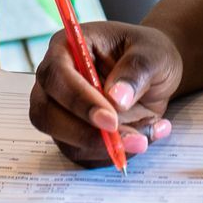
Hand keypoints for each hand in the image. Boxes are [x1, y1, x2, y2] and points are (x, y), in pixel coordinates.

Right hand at [28, 21, 184, 165]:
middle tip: (128, 139)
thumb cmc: (148, 55)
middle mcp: (56, 81)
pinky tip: (143, 137)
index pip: (56, 76)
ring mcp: (61, 110)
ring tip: (146, 136)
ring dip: (106, 148)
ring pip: (65, 140)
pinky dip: (113, 154)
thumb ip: (136, 70)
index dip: (78, 101)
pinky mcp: (73, 135)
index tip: (110, 120)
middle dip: (86, 133)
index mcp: (67, 48)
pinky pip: (83, 155)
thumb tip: (115, 98)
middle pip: (46, 114)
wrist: (156, 73)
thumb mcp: (153, 53)